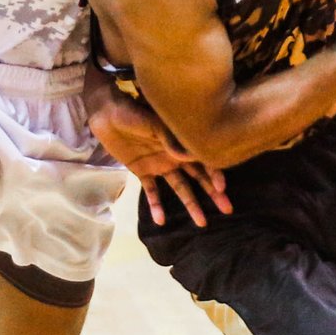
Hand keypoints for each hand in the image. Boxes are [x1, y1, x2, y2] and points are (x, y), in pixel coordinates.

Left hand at [88, 92, 231, 227]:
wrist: (107, 112)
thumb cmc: (133, 111)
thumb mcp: (153, 123)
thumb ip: (170, 138)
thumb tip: (189, 155)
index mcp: (181, 141)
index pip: (204, 159)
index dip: (214, 173)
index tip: (221, 188)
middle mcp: (174, 155)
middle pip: (198, 177)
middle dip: (213, 193)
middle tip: (227, 209)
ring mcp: (159, 165)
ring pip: (180, 188)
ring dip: (191, 204)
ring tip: (202, 222)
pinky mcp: (142, 171)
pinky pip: (151, 192)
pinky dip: (155, 206)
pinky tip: (160, 221)